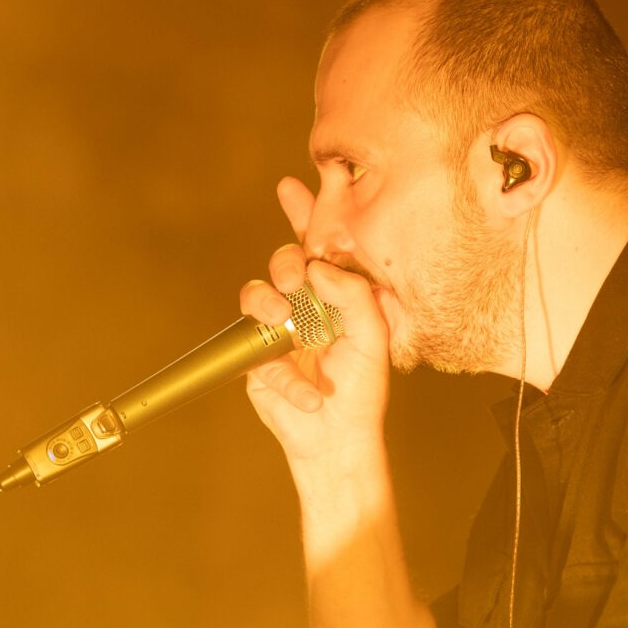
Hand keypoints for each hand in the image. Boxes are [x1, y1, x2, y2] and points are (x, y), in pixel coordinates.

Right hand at [240, 178, 394, 467]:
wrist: (337, 440)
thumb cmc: (362, 391)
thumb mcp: (372, 338)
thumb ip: (354, 295)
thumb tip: (317, 266)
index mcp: (336, 295)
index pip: (318, 247)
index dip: (304, 214)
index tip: (292, 187)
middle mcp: (305, 306)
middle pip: (283, 263)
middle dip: (285, 263)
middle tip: (295, 279)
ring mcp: (277, 330)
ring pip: (256, 294)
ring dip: (268, 304)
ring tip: (285, 323)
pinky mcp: (256, 358)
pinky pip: (255, 350)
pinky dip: (284, 376)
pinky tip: (309, 395)